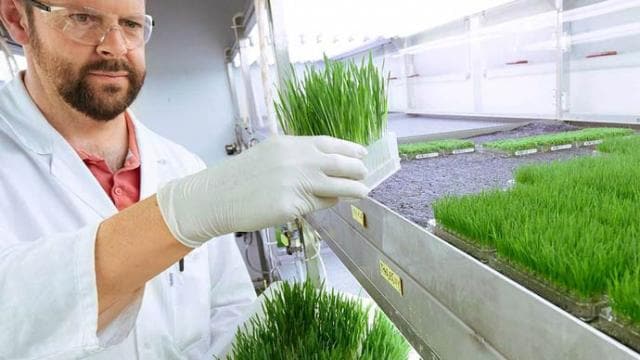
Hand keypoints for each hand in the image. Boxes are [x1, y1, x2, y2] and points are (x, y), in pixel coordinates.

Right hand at [157, 135, 369, 247]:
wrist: (216, 196)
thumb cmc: (241, 176)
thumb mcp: (269, 154)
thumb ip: (296, 157)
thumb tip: (323, 166)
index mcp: (290, 145)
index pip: (328, 144)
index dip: (349, 149)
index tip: (362, 153)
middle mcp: (295, 161)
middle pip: (338, 164)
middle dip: (356, 169)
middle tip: (366, 173)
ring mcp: (294, 183)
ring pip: (336, 185)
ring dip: (354, 188)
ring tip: (364, 191)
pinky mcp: (290, 206)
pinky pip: (319, 204)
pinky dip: (329, 202)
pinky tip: (335, 201)